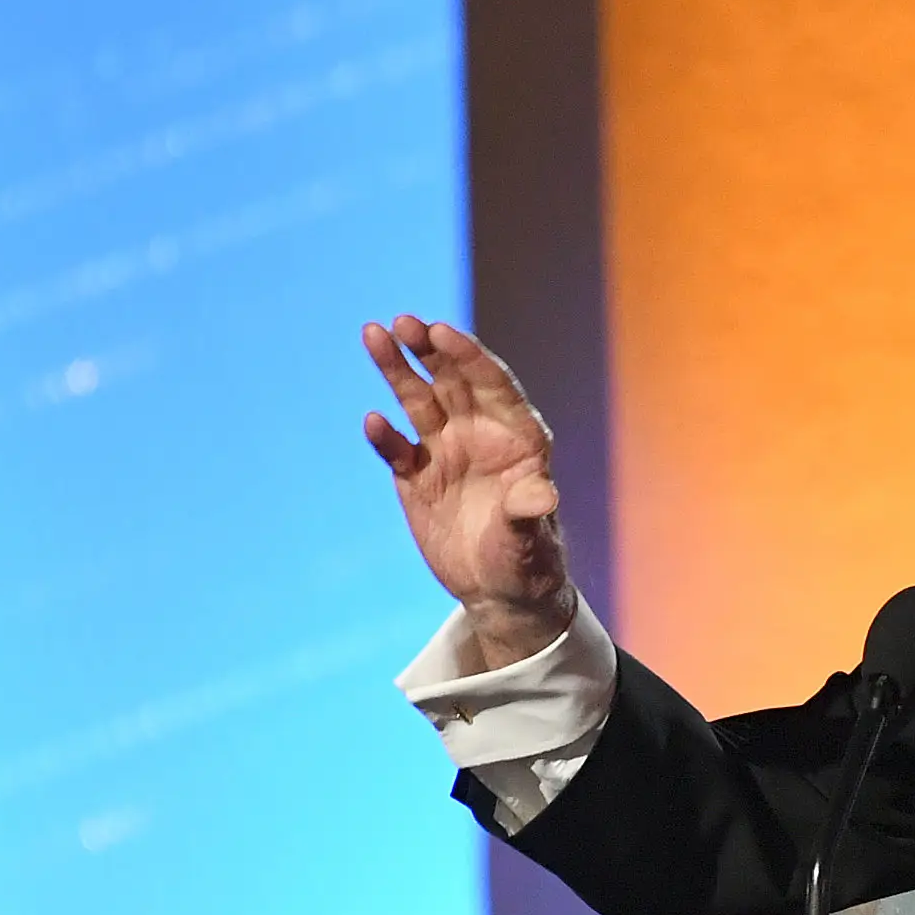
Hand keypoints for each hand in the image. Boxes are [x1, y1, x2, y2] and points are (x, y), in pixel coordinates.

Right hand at [360, 315, 576, 666]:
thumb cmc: (528, 562)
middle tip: (402, 322)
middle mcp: (480, 433)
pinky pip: (396, 450)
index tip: (443, 333)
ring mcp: (445, 452)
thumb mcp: (531, 540)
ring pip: (417, 401)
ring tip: (373, 334)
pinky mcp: (416, 477)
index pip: (493, 384)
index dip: (468, 356)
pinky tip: (374, 422)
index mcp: (518, 437)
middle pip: (451, 380)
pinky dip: (384, 436)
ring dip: (397, 369)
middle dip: (428, 349)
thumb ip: (528, 512)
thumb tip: (542, 495)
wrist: (501, 592)